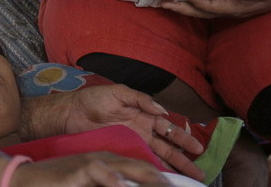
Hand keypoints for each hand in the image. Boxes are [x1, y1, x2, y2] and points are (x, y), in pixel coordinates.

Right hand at [13, 152, 171, 185]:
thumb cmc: (59, 184)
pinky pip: (103, 174)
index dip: (164, 174)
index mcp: (111, 162)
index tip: (181, 182)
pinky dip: (116, 181)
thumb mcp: (89, 184)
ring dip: (149, 178)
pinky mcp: (82, 168)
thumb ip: (111, 184)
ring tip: (166, 185)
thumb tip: (126, 186)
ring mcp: (95, 161)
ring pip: (129, 168)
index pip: (144, 167)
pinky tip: (125, 186)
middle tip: (186, 182)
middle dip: (166, 176)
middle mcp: (107, 158)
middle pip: (144, 165)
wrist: (27, 178)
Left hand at [64, 84, 204, 180]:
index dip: (183, 138)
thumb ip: (140, 99)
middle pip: (168, 147)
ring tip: (187, 179)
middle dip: (184, 159)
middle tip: (199, 171)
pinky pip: (139, 163)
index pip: (168, 128)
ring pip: (157, 158)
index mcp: (144, 115)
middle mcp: (142, 132)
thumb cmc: (94, 99)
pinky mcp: (120, 153)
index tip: (198, 148)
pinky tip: (162, 178)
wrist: (71, 113)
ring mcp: (132, 144)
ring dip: (172, 168)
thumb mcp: (119, 92)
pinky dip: (151, 171)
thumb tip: (161, 110)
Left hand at [160, 0, 270, 18]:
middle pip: (200, 12)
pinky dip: (191, 2)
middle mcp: (229, 10)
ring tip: (164, 0)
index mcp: (236, 6)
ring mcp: (227, 8)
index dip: (196, 1)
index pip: (211, 6)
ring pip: (200, 10)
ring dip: (183, 6)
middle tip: (162, 1)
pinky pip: (205, 4)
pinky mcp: (226, 2)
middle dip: (182, 7)